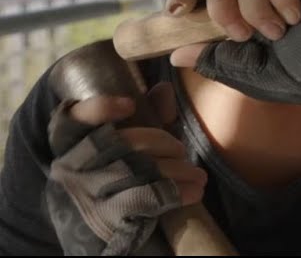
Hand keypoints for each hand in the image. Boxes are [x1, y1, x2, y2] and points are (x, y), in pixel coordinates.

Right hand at [45, 83, 206, 255]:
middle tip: (183, 152)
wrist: (101, 240)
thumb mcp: (126, 151)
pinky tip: (194, 192)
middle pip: (121, 143)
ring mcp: (88, 196)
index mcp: (71, 149)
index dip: (98, 109)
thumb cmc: (117, 187)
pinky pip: (146, 198)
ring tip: (198, 176)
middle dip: (162, 142)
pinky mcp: (107, 220)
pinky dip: (176, 192)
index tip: (129, 105)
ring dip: (177, 170)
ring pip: (137, 170)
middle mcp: (72, 171)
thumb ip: (145, 119)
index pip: (70, 122)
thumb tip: (164, 90)